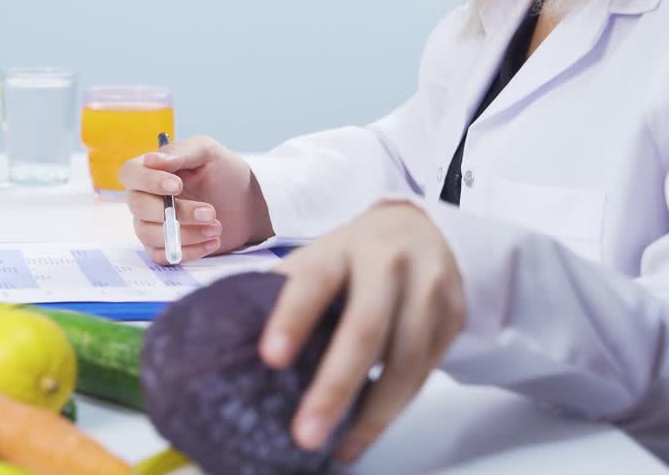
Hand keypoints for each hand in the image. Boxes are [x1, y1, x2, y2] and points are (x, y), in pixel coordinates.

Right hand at [118, 135, 273, 263]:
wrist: (245, 204)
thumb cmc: (223, 173)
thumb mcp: (207, 153)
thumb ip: (180, 153)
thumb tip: (150, 159)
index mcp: (150, 170)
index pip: (130, 173)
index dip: (148, 181)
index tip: (176, 185)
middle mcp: (144, 197)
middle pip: (139, 207)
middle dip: (176, 212)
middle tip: (210, 212)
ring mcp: (152, 224)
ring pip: (150, 234)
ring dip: (184, 234)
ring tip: (216, 228)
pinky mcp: (164, 246)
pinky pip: (163, 256)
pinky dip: (188, 251)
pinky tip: (212, 241)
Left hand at [260, 201, 465, 462]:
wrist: (423, 230)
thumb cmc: (353, 254)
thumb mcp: (318, 257)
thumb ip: (283, 290)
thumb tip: (225, 337)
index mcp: (343, 248)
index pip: (315, 280)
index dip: (292, 318)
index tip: (270, 358)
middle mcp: (390, 266)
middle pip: (365, 331)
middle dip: (335, 388)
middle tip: (305, 435)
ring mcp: (429, 293)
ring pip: (404, 364)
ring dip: (370, 416)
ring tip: (336, 449)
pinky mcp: (454, 321)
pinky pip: (423, 376)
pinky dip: (393, 410)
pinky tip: (365, 432)